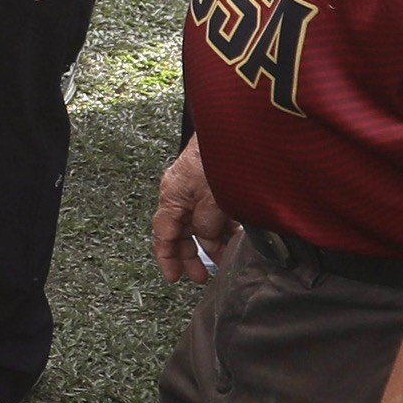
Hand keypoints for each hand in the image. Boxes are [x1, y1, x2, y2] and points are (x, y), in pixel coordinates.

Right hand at [152, 136, 236, 283]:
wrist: (237, 124)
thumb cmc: (221, 155)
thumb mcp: (213, 198)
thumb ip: (207, 223)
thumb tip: (206, 237)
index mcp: (173, 195)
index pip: (164, 233)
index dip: (168, 257)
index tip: (174, 278)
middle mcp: (183, 192)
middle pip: (182, 230)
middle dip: (192, 255)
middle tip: (203, 276)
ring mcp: (200, 187)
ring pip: (203, 222)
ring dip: (214, 241)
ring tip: (228, 258)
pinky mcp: (218, 183)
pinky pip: (218, 211)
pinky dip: (225, 226)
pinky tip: (238, 237)